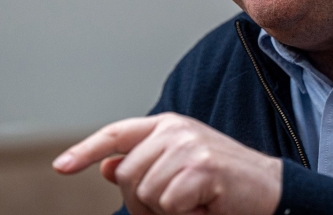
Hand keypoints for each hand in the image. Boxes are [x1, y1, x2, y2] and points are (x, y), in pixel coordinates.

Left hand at [53, 113, 281, 214]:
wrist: (271, 192)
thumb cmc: (222, 185)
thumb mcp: (178, 170)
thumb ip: (143, 164)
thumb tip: (105, 166)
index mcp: (167, 125)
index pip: (117, 133)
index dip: (85, 150)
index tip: (61, 167)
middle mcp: (174, 129)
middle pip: (126, 175)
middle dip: (144, 203)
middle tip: (180, 205)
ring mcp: (187, 145)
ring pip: (145, 193)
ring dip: (167, 212)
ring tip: (196, 203)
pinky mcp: (200, 166)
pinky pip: (168, 205)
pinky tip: (206, 205)